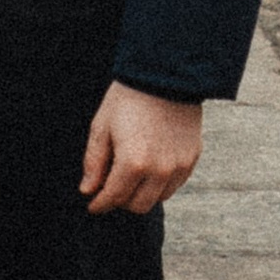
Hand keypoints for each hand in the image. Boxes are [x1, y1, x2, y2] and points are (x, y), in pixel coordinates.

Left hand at [80, 84, 202, 215]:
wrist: (166, 75)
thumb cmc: (128, 98)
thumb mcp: (102, 126)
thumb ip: (94, 162)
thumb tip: (88, 190)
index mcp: (133, 163)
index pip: (114, 198)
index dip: (100, 204)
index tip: (93, 204)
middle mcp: (159, 170)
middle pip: (138, 205)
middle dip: (121, 201)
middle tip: (111, 188)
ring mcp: (178, 166)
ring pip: (158, 198)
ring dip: (142, 194)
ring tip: (130, 177)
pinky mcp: (191, 158)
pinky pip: (175, 184)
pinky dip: (161, 184)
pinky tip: (150, 169)